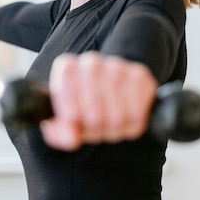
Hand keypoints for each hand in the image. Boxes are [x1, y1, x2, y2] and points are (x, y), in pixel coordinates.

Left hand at [40, 51, 156, 150]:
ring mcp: (117, 66)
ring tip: (109, 121)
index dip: (76, 127)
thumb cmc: (81, 105)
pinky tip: (125, 115)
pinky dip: (132, 123)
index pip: (71, 115)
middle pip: (95, 118)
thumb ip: (60, 132)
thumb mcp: (63, 121)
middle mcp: (91, 62)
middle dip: (96, 129)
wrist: (105, 87)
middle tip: (95, 124)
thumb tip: (70, 137)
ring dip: (114, 128)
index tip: (76, 123)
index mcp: (66, 69)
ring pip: (117, 117)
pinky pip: (137, 114)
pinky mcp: (139, 75)